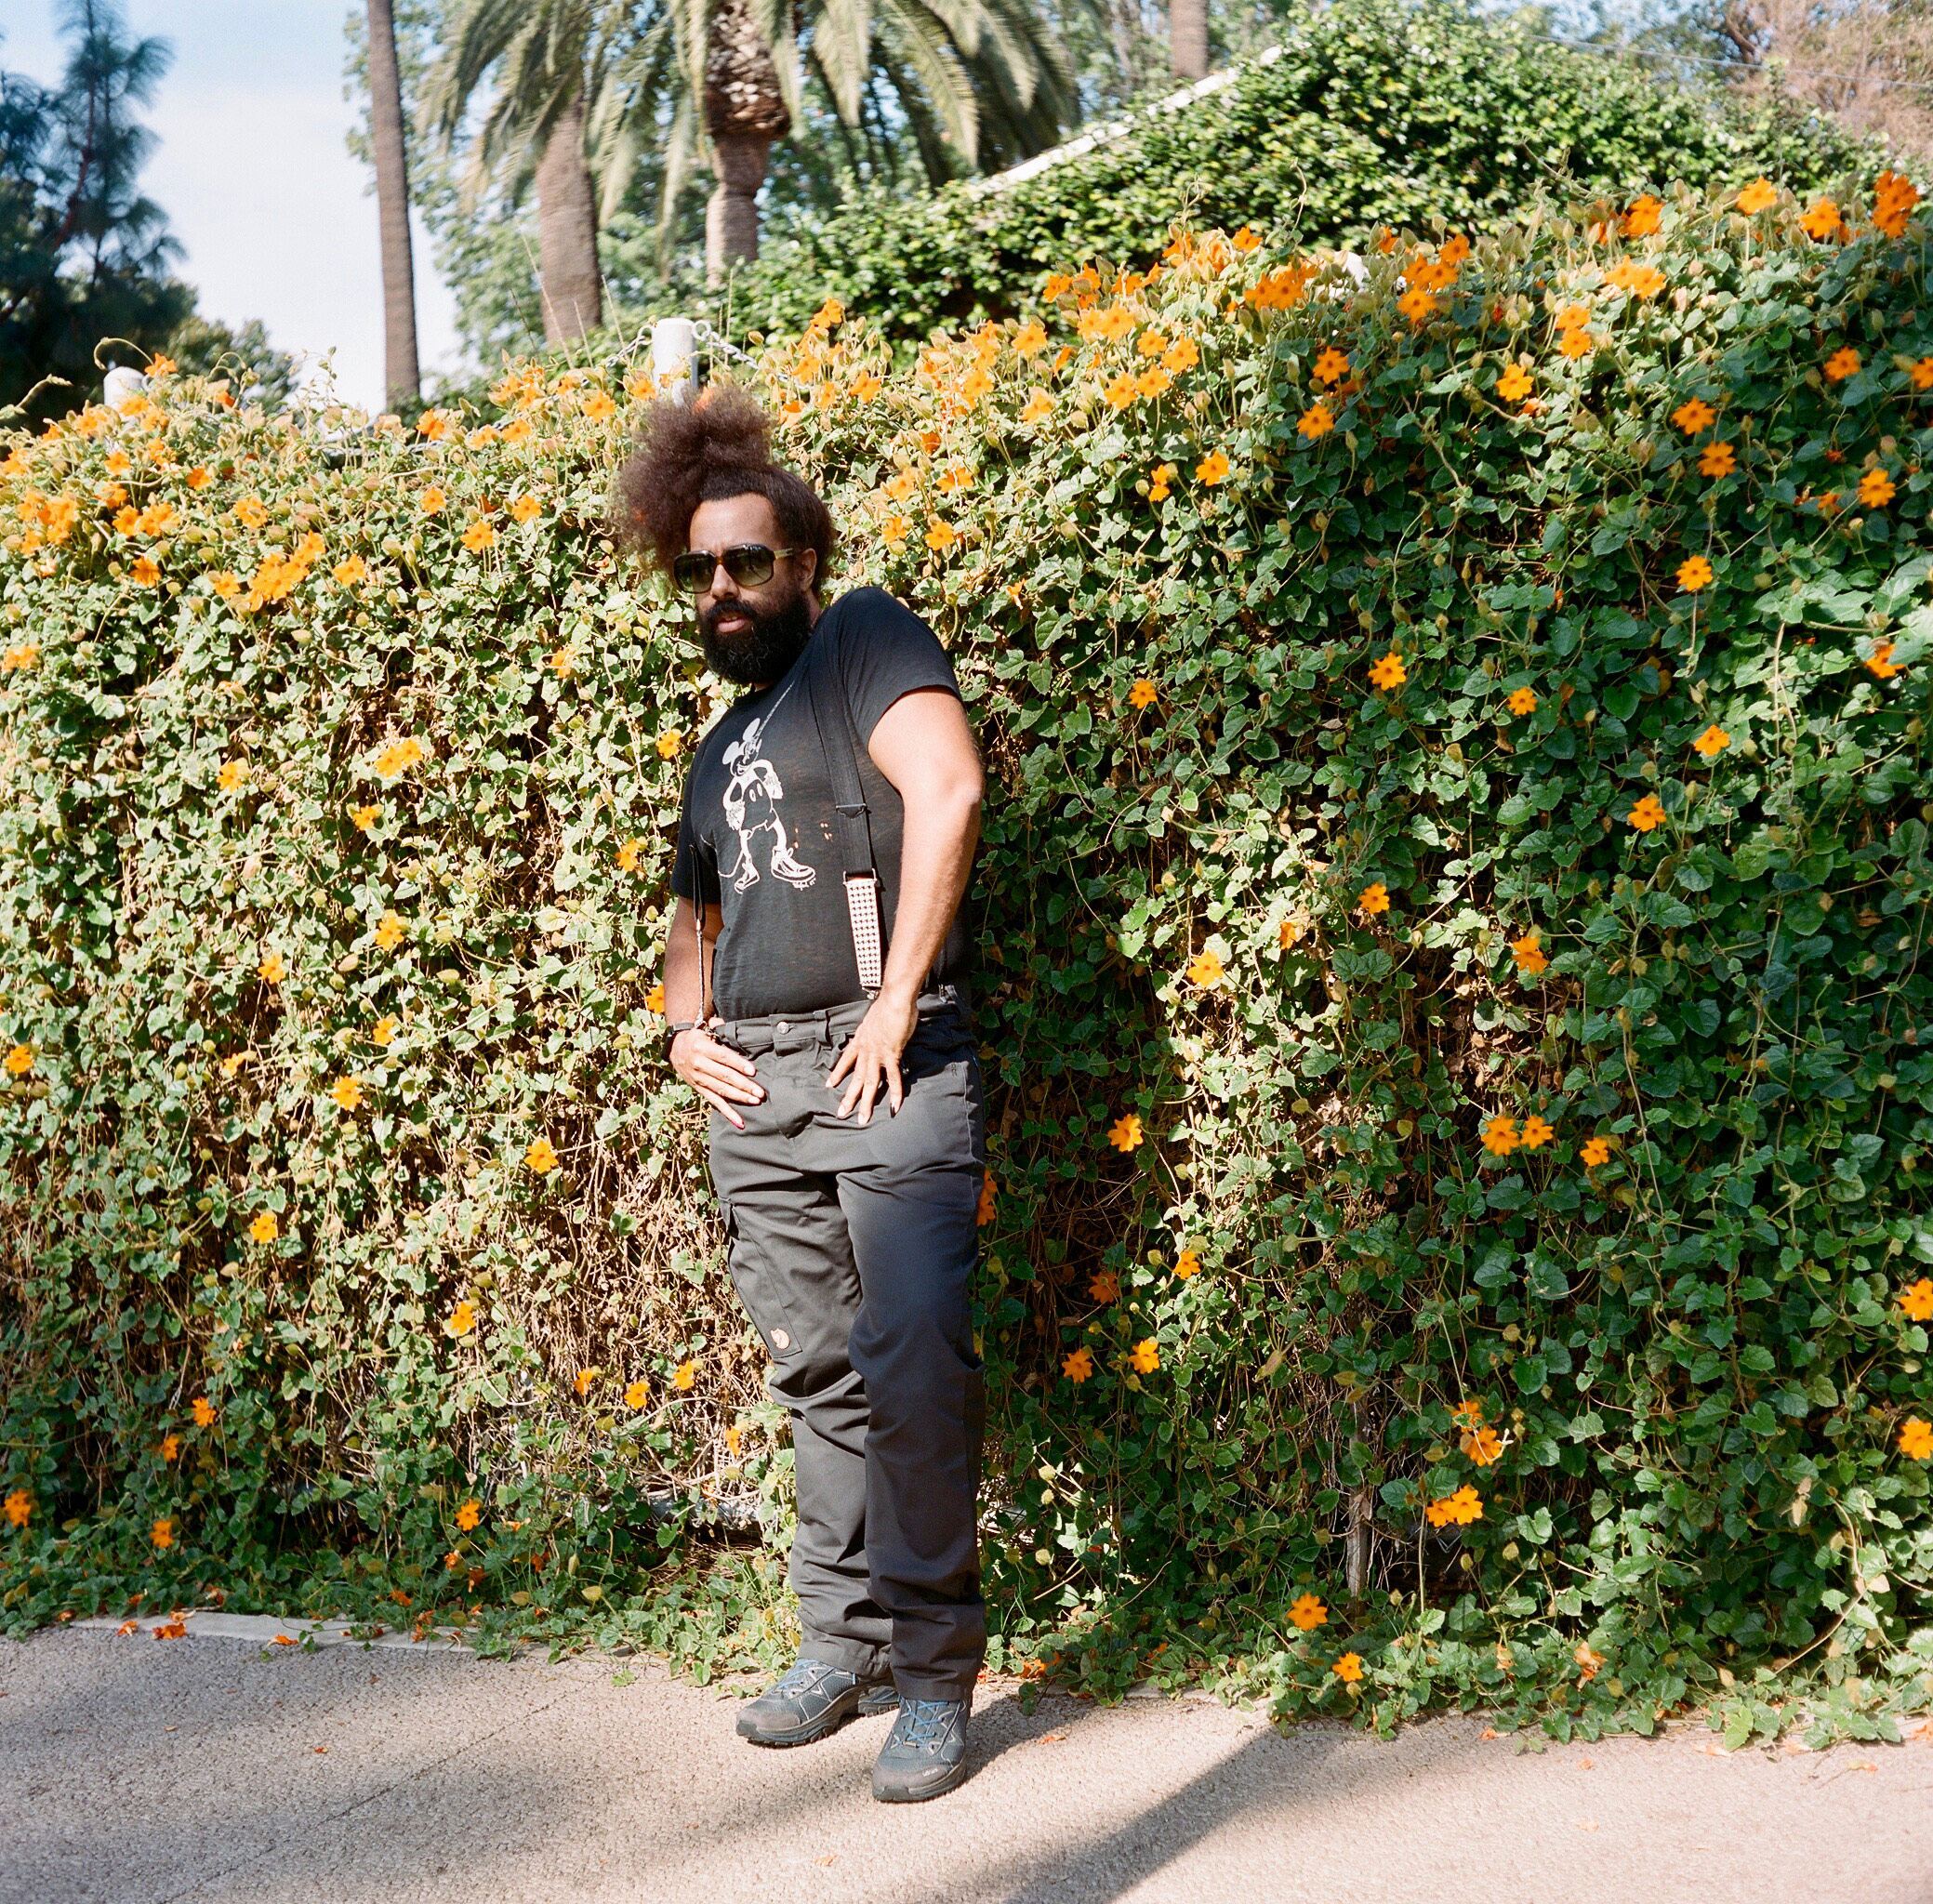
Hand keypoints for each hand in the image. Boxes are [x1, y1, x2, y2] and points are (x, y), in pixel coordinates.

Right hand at [671, 1027, 762, 1129]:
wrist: (675, 1048)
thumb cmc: (697, 1037)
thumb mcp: (705, 1028)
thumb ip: (720, 1027)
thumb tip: (737, 1029)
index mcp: (701, 1047)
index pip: (723, 1057)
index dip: (738, 1064)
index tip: (753, 1071)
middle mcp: (699, 1064)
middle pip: (724, 1076)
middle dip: (743, 1085)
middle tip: (759, 1092)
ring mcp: (698, 1079)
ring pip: (721, 1090)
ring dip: (739, 1097)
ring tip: (754, 1101)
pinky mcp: (699, 1089)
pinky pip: (715, 1102)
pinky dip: (728, 1113)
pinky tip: (739, 1122)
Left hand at [826, 989, 918, 1123]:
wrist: (894, 999)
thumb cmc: (888, 1005)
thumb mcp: (874, 1018)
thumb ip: (875, 1028)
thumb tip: (880, 1030)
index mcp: (860, 1040)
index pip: (846, 1060)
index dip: (837, 1073)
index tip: (829, 1085)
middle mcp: (865, 1049)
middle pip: (855, 1077)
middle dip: (849, 1097)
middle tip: (841, 1113)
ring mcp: (877, 1053)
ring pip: (869, 1082)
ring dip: (866, 1102)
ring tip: (862, 1119)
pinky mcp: (891, 1054)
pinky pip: (893, 1077)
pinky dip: (895, 1092)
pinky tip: (894, 1106)